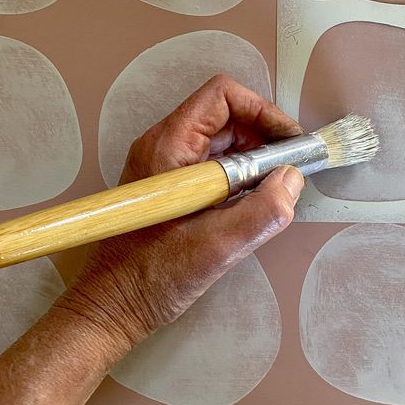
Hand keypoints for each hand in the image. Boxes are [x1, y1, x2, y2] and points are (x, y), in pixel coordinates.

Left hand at [56, 74, 304, 349]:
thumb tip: (293, 180)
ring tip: (277, 190)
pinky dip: (243, 177)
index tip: (290, 145)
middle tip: (292, 170)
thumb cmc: (150, 279)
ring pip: (224, 141)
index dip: (263, 112)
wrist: (111, 308)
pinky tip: (255, 204)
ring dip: (257, 159)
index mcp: (168, 147)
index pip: (222, 96)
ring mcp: (168, 167)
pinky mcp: (173, 188)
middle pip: (227, 116)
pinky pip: (216, 166)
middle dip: (266, 137)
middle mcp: (165, 146)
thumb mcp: (215, 248)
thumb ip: (261, 213)